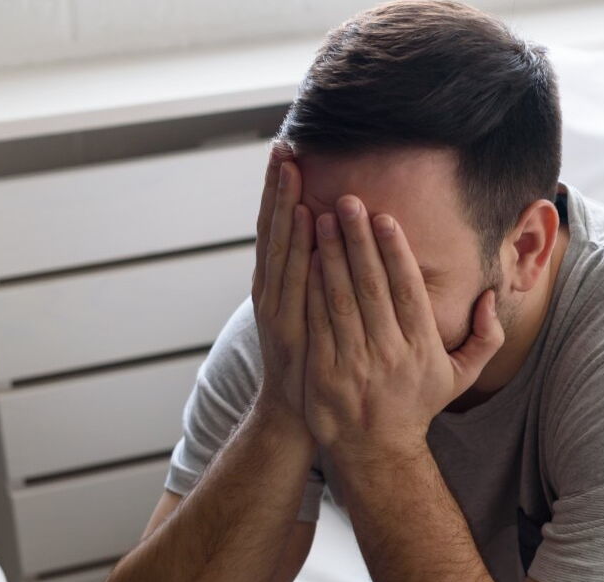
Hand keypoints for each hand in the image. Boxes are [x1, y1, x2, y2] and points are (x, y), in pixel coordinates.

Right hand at [250, 142, 315, 429]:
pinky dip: (292, 244)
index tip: (289, 151)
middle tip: (283, 146)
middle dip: (277, 187)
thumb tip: (331, 243)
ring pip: (278, 245)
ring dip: (282, 204)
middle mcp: (272, 288)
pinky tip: (299, 217)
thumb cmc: (314, 363)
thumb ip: (321, 282)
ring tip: (289, 169)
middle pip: (273, 228)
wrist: (298, 413)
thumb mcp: (315, 317)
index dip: (281, 191)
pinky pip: (289, 275)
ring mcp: (275, 304)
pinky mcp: (284, 321)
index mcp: (282, 284)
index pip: (280, 227)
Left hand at [304, 195, 504, 465]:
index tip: (385, 218)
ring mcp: (354, 364)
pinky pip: (316, 322)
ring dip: (330, 255)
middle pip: (371, 286)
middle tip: (347, 201)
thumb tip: (491, 298)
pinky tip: (304, 258)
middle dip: (358, 240)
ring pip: (340, 299)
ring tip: (322, 218)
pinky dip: (309, 288)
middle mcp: (389, 353)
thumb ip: (486, 337)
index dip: (395, 252)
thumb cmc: (417, 404)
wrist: (377, 450)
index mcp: (421, 348)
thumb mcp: (461, 375)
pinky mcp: (324, 372)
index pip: (407, 290)